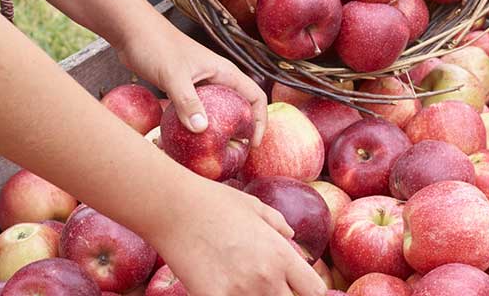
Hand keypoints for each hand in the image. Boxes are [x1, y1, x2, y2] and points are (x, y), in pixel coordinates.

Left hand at [116, 18, 268, 144]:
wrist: (133, 31)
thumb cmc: (156, 46)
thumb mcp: (173, 75)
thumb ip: (187, 101)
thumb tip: (201, 129)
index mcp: (224, 72)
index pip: (255, 97)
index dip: (260, 121)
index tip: (252, 144)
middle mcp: (216, 78)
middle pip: (239, 107)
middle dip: (240, 130)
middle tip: (234, 154)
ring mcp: (199, 84)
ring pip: (217, 110)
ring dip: (217, 129)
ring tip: (212, 151)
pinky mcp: (183, 88)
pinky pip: (196, 110)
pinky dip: (195, 124)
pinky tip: (186, 138)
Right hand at [148, 178, 326, 295]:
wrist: (173, 207)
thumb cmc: (213, 201)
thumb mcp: (253, 206)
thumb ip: (277, 224)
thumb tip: (291, 236)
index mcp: (281, 255)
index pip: (314, 291)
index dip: (307, 292)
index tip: (295, 288)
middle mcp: (267, 277)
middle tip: (264, 285)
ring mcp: (240, 291)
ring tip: (242, 285)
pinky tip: (222, 289)